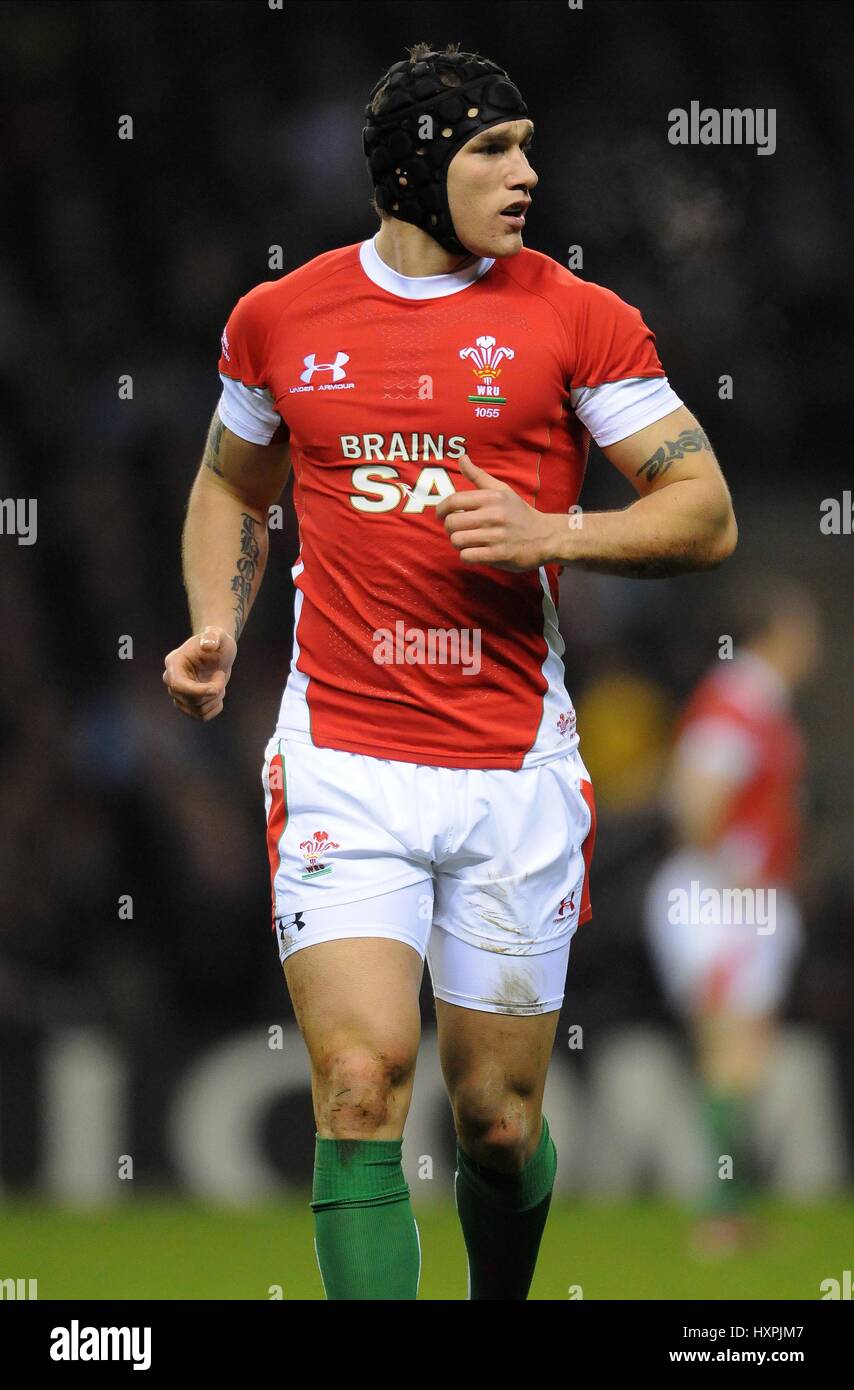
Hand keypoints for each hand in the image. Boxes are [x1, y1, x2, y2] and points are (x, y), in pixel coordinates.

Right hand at [163, 625, 236, 720]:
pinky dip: (214, 709)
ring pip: (196, 710)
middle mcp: (171, 679)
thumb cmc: (216, 641)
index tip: (216, 688)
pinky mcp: (188, 704)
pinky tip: (219, 695)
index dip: (197, 691)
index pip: (178, 685)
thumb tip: (207, 645)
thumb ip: (213, 636)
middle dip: (212, 691)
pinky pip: (201, 717)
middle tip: (221, 674)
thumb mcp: (218, 634)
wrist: (218, 651)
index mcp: (174, 663)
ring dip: (215, 700)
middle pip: (189, 700)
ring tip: (219, 682)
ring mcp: (179, 693)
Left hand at [436, 454, 560, 570]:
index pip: (453, 501)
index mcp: (492, 497)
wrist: (546, 536)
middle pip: (451, 523)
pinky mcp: (499, 555)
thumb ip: (479, 476)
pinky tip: (475, 551)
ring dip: (458, 543)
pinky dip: (467, 556)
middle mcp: (494, 515)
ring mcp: (497, 536)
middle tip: (457, 530)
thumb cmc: (519, 513)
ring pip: (457, 541)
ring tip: (468, 541)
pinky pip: (467, 556)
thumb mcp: (502, 490)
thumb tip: (462, 458)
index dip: (441, 509)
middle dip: (450, 528)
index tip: (441, 515)